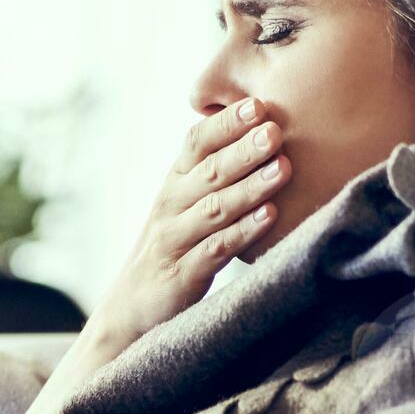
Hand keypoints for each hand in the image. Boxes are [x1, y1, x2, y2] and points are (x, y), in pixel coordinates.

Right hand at [81, 96, 288, 360]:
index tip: (257, 105)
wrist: (131, 308)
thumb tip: (259, 130)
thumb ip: (213, 172)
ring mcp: (175, 240)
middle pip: (209, 172)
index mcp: (175, 183)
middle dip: (244, 149)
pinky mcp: (182, 274)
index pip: (196, 143)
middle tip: (276, 130)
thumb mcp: (185, 205)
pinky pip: (216, 249)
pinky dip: (243, 232)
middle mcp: (171, 205)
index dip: (225, 123)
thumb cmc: (173, 247)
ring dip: (250, 187)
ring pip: (215, 208)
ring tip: (283, 169)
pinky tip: (270, 217)